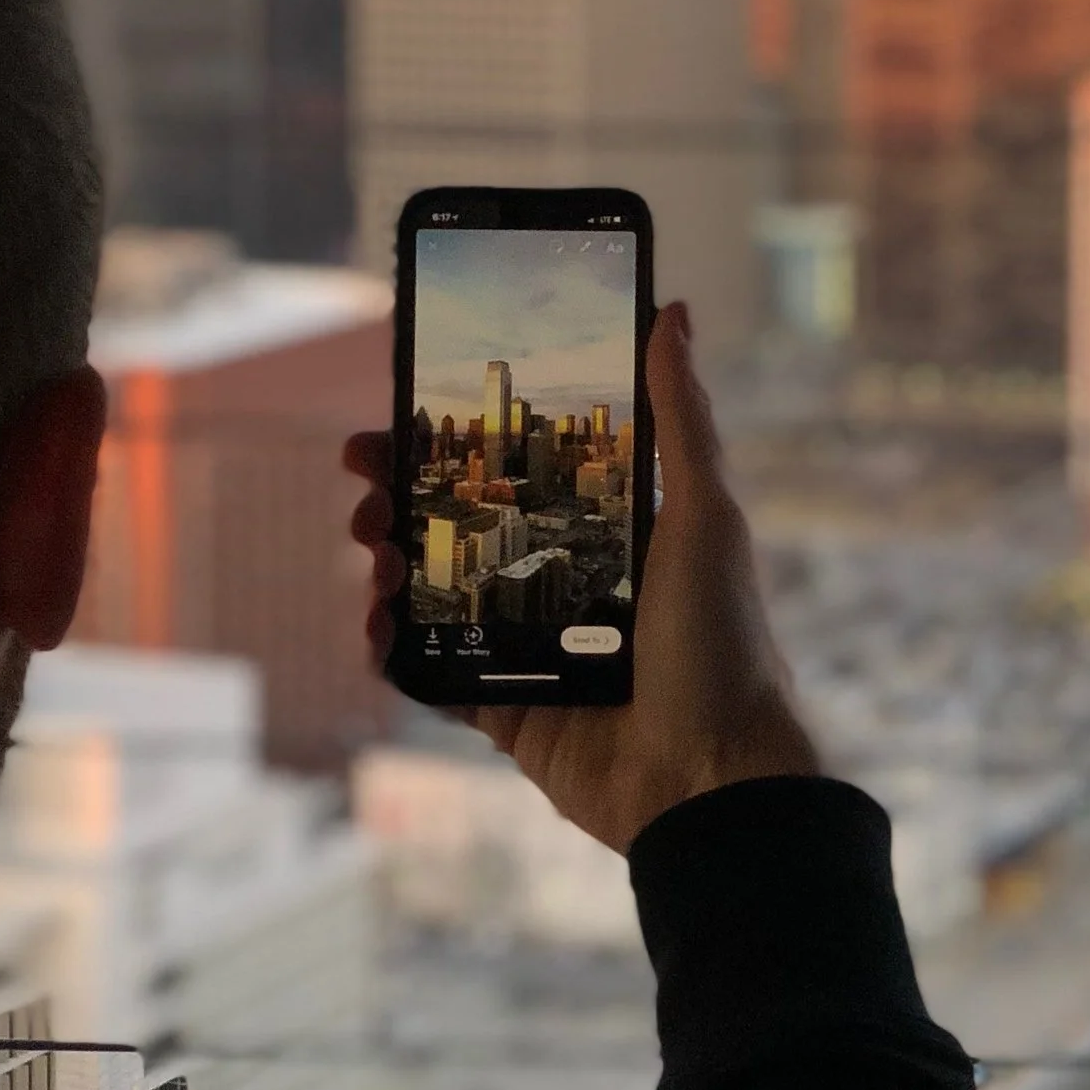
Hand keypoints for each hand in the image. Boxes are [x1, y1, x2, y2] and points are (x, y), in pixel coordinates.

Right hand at [344, 300, 819, 852]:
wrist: (715, 778)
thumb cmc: (724, 641)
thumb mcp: (706, 514)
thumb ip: (681, 417)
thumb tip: (675, 311)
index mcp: (612, 532)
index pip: (520, 469)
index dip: (461, 441)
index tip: (408, 408)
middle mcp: (567, 583)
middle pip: (463, 525)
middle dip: (403, 496)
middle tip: (365, 475)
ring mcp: (533, 649)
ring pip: (438, 593)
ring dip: (392, 565)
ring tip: (376, 552)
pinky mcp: (509, 712)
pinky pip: (435, 675)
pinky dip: (395, 651)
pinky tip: (376, 626)